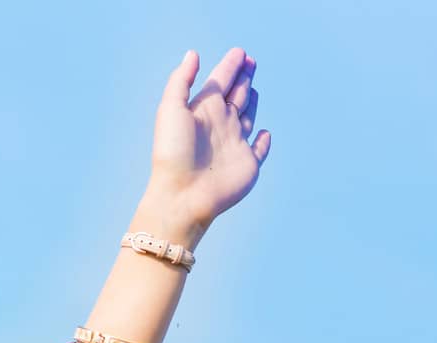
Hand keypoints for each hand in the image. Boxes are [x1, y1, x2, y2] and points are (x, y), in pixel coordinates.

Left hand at [146, 47, 271, 235]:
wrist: (182, 195)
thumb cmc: (173, 152)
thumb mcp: (171, 109)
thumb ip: (182, 81)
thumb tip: (193, 54)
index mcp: (203, 110)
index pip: (220, 82)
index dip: (230, 66)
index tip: (240, 52)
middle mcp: (220, 125)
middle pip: (235, 95)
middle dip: (243, 78)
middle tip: (250, 61)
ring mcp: (234, 144)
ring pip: (247, 117)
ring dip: (251, 102)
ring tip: (252, 87)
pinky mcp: (248, 164)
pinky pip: (260, 149)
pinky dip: (264, 141)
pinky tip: (264, 133)